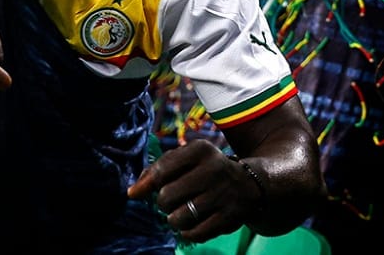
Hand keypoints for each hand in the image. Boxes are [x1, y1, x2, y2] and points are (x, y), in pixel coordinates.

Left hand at [128, 140, 259, 242]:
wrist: (250, 185)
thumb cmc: (206, 170)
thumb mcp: (187, 159)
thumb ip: (157, 169)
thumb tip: (133, 193)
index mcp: (200, 150)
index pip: (161, 170)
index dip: (147, 185)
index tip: (140, 192)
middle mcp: (214, 170)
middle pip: (167, 196)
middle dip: (163, 203)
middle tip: (170, 201)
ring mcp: (223, 195)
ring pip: (179, 218)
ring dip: (174, 219)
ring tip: (180, 213)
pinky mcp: (230, 218)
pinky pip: (195, 233)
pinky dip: (187, 232)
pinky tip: (190, 224)